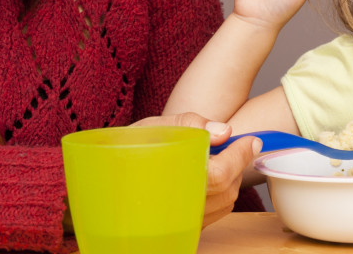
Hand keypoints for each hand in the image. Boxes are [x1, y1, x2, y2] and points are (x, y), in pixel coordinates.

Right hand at [131, 112, 260, 227]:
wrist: (100, 181)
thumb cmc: (125, 150)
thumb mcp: (153, 127)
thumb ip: (191, 124)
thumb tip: (225, 130)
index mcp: (173, 180)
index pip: (221, 172)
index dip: (240, 155)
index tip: (251, 140)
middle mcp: (177, 207)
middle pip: (227, 189)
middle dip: (237, 164)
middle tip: (240, 144)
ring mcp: (180, 222)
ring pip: (224, 203)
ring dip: (230, 180)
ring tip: (219, 159)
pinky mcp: (182, 228)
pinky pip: (215, 214)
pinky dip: (221, 194)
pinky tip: (208, 178)